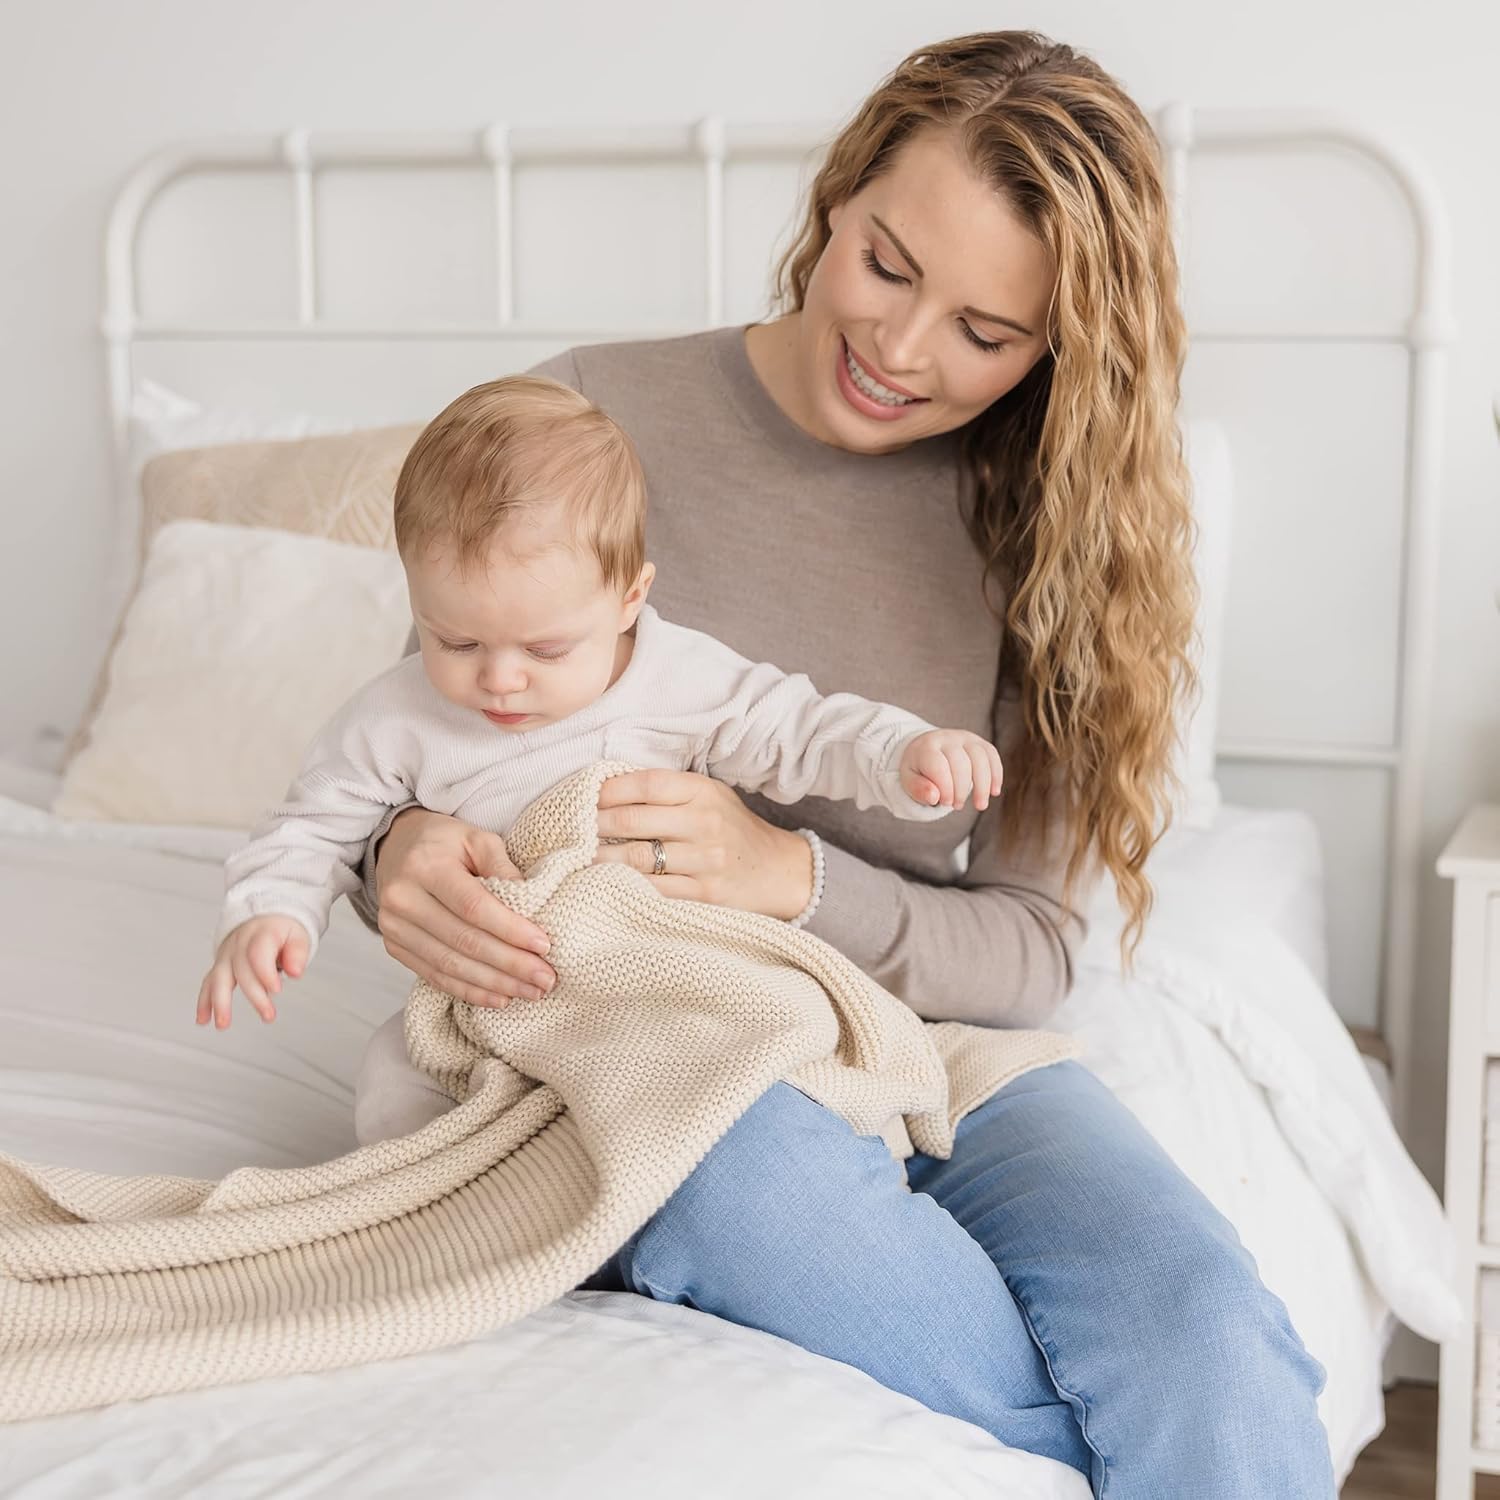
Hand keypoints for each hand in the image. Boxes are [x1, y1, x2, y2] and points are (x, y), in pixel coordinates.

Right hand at [196, 915, 308, 1029]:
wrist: (264, 917)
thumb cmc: (282, 930)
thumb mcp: (298, 935)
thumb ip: (298, 953)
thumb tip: (295, 972)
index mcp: (260, 933)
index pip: (258, 954)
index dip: (265, 973)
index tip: (276, 989)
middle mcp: (239, 944)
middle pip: (242, 971)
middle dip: (255, 996)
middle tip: (268, 1015)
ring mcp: (227, 955)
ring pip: (219, 978)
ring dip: (219, 1002)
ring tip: (222, 1024)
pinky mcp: (221, 965)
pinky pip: (209, 983)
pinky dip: (204, 1001)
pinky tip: (203, 1019)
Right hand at [373, 808, 556, 1007]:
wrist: (396, 847)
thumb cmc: (444, 842)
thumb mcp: (477, 839)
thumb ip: (503, 867)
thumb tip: (532, 909)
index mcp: (425, 866)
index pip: (474, 906)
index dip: (510, 929)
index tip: (544, 946)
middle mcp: (403, 898)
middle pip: (464, 941)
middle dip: (510, 964)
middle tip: (546, 979)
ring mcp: (393, 926)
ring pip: (450, 965)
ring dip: (495, 983)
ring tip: (530, 992)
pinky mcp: (394, 947)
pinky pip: (434, 976)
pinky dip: (469, 991)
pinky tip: (499, 997)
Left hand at [593, 769, 812, 919]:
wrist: (777, 871)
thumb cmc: (731, 830)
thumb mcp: (708, 797)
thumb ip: (666, 792)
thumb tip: (605, 789)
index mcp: (702, 791)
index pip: (642, 785)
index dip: (605, 791)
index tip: (582, 799)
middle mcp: (704, 823)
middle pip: (630, 821)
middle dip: (592, 827)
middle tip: (569, 831)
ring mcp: (704, 861)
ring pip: (634, 860)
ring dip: (598, 860)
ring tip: (578, 858)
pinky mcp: (704, 895)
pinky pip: (651, 891)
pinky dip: (622, 888)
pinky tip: (603, 885)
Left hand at [899, 729, 1003, 811]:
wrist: (925, 749)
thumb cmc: (918, 769)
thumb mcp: (909, 781)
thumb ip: (918, 790)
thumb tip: (934, 797)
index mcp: (926, 747)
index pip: (939, 767)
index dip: (945, 788)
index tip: (945, 803)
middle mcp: (947, 738)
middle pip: (961, 763)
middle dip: (962, 789)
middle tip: (957, 806)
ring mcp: (965, 738)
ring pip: (980, 758)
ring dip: (983, 785)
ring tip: (980, 805)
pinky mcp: (979, 742)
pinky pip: (992, 755)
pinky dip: (995, 774)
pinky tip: (994, 792)